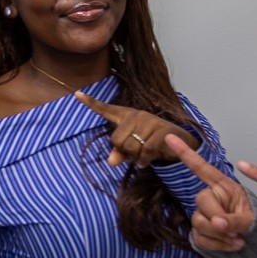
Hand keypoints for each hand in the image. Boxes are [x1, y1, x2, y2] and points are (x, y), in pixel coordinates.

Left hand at [70, 91, 198, 167]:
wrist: (180, 142)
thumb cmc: (151, 143)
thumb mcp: (133, 148)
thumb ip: (120, 153)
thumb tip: (112, 161)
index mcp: (127, 116)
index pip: (106, 109)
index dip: (91, 103)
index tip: (76, 95)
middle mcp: (137, 115)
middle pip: (116, 140)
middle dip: (125, 152)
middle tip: (136, 153)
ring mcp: (150, 120)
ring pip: (131, 147)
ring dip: (136, 158)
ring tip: (143, 155)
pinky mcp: (161, 130)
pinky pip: (145, 151)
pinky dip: (144, 161)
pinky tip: (146, 162)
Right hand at [167, 134, 253, 252]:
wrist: (254, 240)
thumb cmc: (253, 220)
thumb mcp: (249, 216)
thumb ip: (233, 219)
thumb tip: (216, 223)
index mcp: (222, 186)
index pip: (200, 167)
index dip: (185, 152)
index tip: (170, 137)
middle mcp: (209, 196)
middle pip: (201, 201)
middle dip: (217, 217)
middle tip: (232, 228)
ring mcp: (202, 214)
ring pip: (198, 222)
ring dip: (219, 235)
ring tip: (236, 238)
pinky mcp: (199, 232)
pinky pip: (200, 239)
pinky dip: (217, 245)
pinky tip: (232, 245)